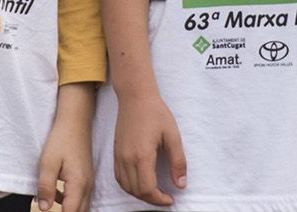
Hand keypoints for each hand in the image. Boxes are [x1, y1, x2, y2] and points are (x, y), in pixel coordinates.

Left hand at [37, 84, 94, 211]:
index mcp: (78, 184)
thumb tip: (44, 208)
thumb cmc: (62, 138)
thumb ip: (46, 187)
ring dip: (69, 209)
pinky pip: (81, 197)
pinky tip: (57, 193)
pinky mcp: (86, 177)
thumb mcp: (48, 163)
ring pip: (82, 206)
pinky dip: (70, 202)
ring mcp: (88, 181)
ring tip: (52, 200)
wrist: (75, 120)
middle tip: (50, 207)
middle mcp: (87, 186)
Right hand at [113, 89, 186, 206]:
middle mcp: (127, 158)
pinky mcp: (116, 152)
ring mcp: (119, 156)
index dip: (159, 199)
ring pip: (126, 186)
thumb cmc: (155, 113)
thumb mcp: (173, 136)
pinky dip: (129, 185)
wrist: (135, 96)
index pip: (147, 188)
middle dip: (152, 199)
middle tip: (165, 197)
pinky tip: (140, 182)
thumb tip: (181, 185)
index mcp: (142, 155)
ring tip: (155, 191)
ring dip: (140, 194)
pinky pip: (119, 177)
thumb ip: (178, 162)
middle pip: (136, 191)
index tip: (170, 199)